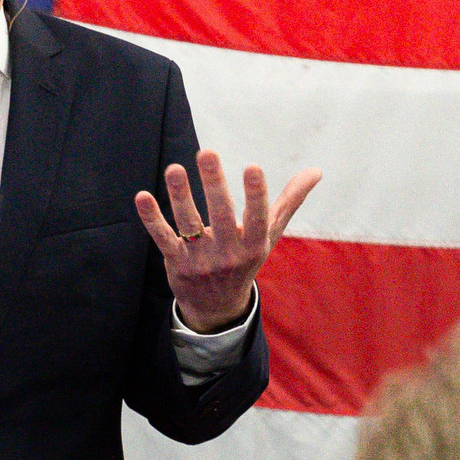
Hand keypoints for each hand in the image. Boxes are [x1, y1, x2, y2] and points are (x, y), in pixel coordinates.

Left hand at [137, 150, 318, 329]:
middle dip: (213, 184)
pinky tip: (143, 196)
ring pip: (189, 224)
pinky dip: (151, 219)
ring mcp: (200, 259)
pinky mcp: (176, 262)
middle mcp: (228, 253)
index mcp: (253, 244)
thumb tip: (316, 171)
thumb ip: (289, 201)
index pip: (257, 217)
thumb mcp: (269, 234)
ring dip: (181, 196)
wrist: (217, 307)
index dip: (255, 193)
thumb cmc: (246, 258)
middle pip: (220, 215)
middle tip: (206, 152)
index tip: (253, 167)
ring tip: (174, 168)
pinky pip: (163, 238)